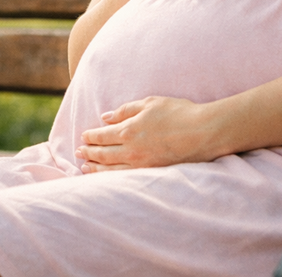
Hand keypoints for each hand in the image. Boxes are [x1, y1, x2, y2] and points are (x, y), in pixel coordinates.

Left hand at [77, 96, 222, 171]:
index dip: (90, 136)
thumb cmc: (178, 112)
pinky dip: (111, 178)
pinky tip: (107, 177)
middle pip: (103, 153)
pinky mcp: (152, 173)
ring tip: (85, 168)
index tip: (83, 136)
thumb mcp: (150, 103)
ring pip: (111, 169)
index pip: (102, 135)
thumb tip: (106, 117)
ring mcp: (141, 164)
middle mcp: (131, 149)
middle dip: (88, 153)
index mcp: (129, 129)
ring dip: (95, 168)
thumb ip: (126, 110)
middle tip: (78, 153)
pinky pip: (125, 178)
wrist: (203, 132)